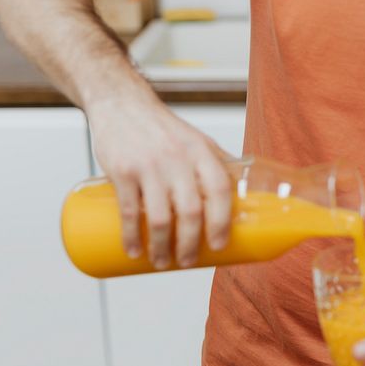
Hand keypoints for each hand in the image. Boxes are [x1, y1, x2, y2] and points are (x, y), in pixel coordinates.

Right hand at [87, 93, 231, 268]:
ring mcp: (149, 164)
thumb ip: (218, 165)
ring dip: (162, 247)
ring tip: (161, 262)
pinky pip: (128, 211)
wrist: (120, 102)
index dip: (222, 221)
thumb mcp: (196, 140)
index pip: (220, 190)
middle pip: (191, 211)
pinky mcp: (122, 170)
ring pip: (160, 217)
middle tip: (188, 262)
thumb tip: (244, 195)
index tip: (220, 245)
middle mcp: (177, 158)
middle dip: (191, 244)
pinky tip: (133, 251)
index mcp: (201, 152)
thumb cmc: (162, 129)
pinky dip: (132, 236)